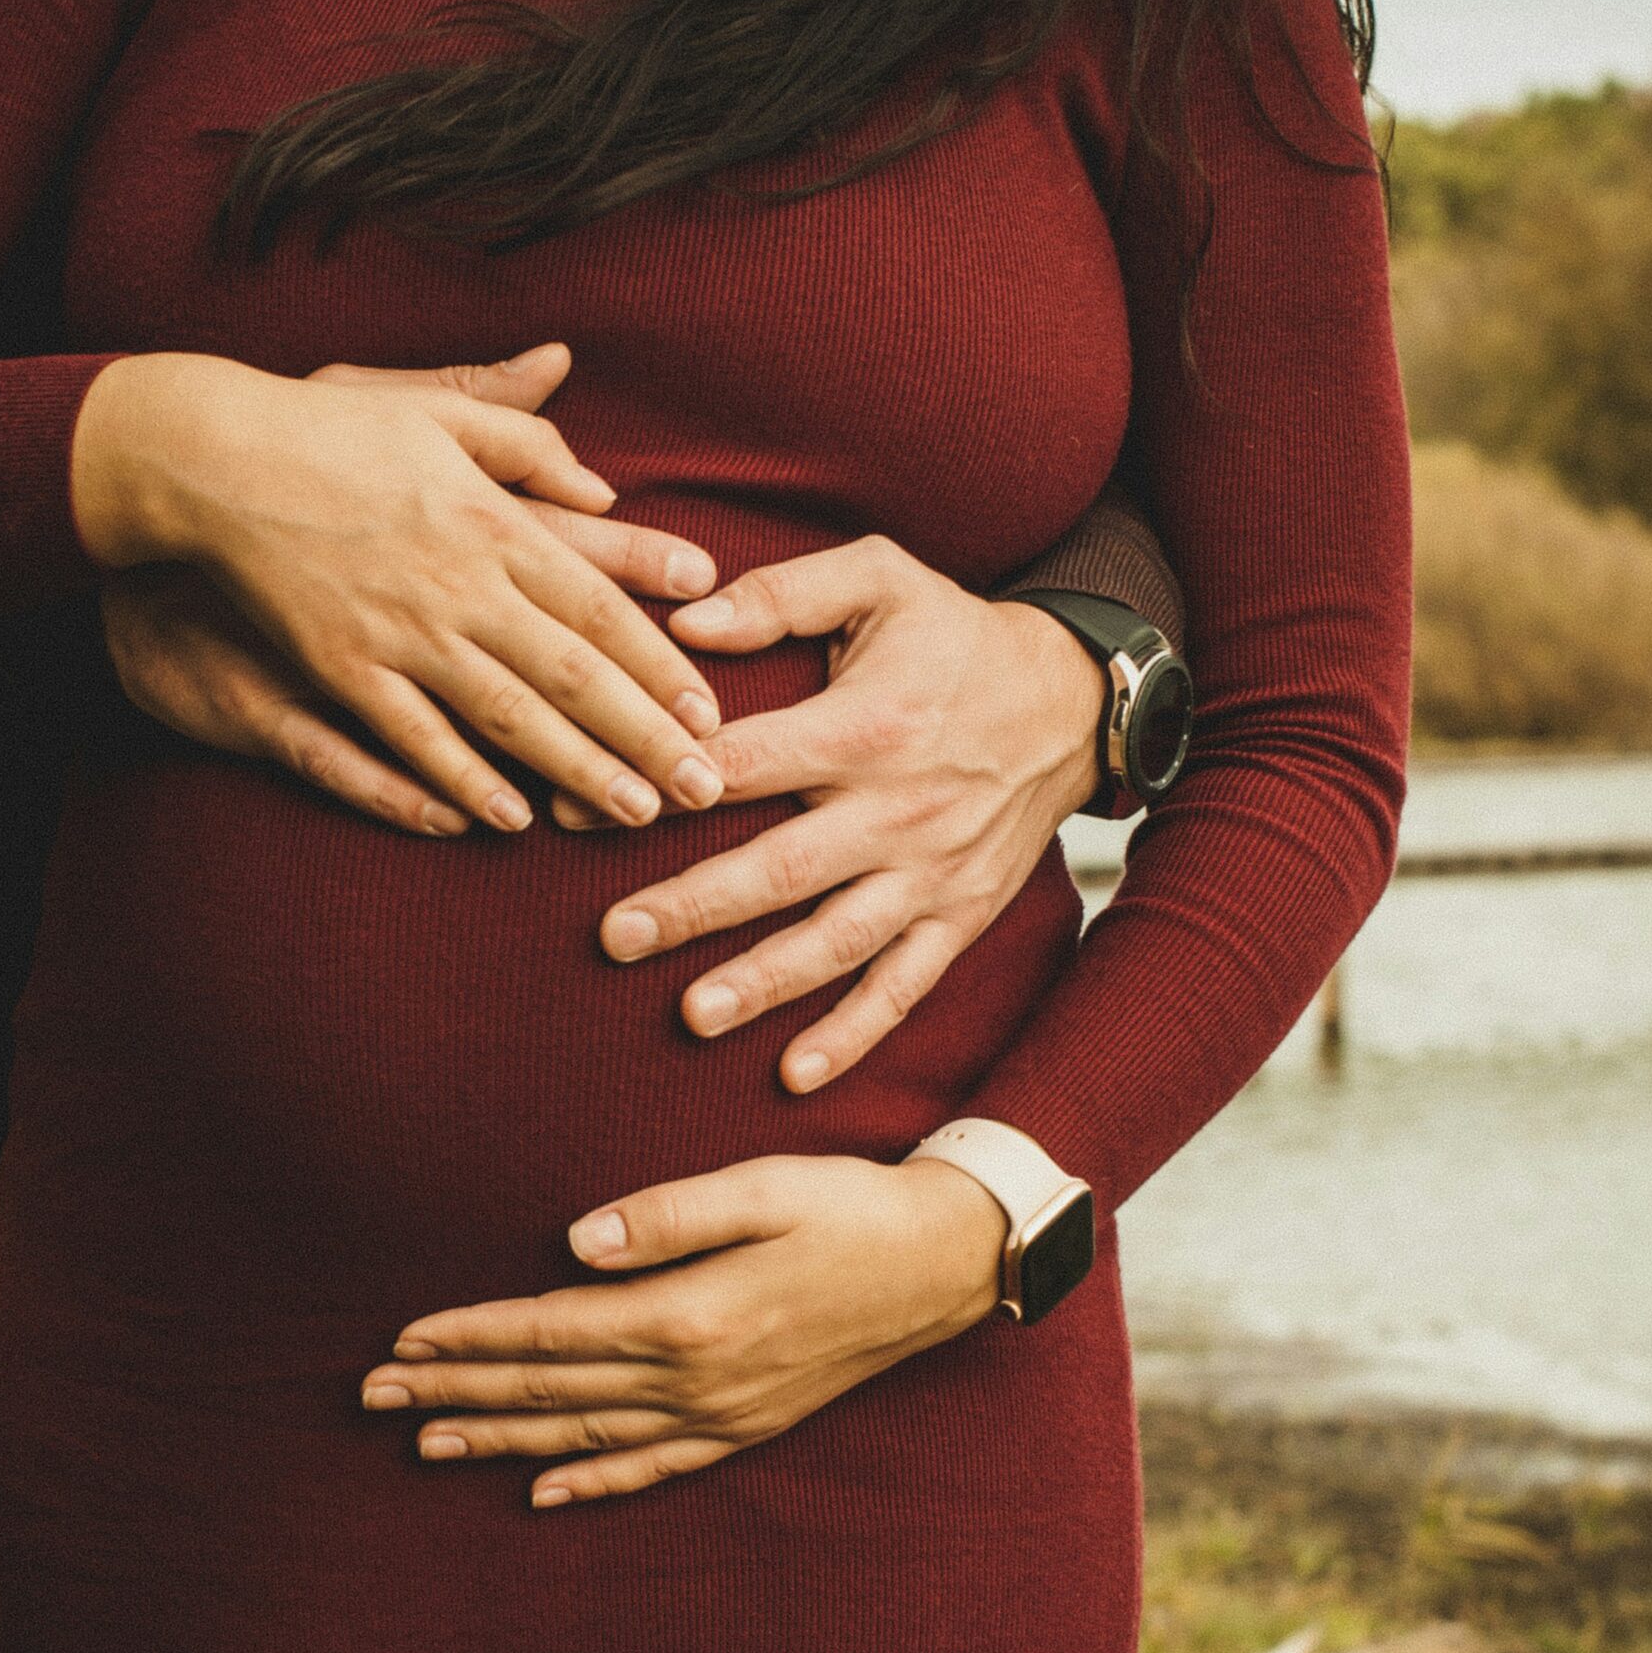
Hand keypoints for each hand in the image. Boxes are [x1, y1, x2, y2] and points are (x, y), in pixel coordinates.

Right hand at [71, 341, 727, 831]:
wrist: (213, 456)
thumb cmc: (329, 428)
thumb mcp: (438, 410)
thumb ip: (528, 440)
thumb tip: (604, 488)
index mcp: (492, 519)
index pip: (599, 604)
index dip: (658, 663)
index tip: (709, 711)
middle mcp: (459, 583)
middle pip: (573, 673)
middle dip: (645, 737)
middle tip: (703, 790)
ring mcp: (399, 632)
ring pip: (508, 717)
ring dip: (578, 771)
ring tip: (636, 816)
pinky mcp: (340, 668)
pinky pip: (413, 738)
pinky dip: (462, 780)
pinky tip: (510, 819)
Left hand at [359, 1153, 1006, 1507]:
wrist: (944, 1263)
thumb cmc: (849, 1207)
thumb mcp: (763, 1187)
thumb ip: (668, 1214)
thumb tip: (575, 1243)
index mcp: (689, 1314)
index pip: (550, 1331)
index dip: (469, 1336)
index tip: (400, 1342)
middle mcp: (695, 1379)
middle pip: (551, 1389)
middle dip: (456, 1390)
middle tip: (373, 1397)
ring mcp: (720, 1413)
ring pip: (585, 1434)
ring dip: (500, 1436)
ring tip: (426, 1441)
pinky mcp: (744, 1426)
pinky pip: (651, 1466)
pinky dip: (589, 1479)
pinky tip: (541, 1488)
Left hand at [580, 535, 1105, 1091]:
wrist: (1073, 701)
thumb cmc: (957, 636)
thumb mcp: (881, 579)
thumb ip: (781, 595)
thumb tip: (685, 620)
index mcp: (866, 726)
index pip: (744, 764)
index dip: (661, 787)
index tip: (577, 813)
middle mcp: (898, 809)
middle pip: (782, 867)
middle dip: (695, 907)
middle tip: (616, 936)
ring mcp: (931, 872)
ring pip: (838, 939)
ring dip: (765, 982)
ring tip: (694, 1014)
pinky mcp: (960, 915)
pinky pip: (905, 985)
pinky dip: (855, 1034)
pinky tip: (796, 1073)